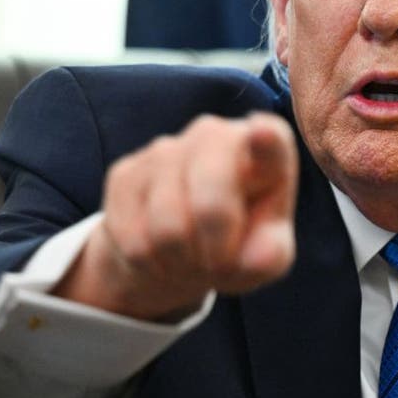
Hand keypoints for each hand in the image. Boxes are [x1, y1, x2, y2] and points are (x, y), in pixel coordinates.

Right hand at [53, 112, 297, 319]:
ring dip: (180, 260)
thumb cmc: (240, 243)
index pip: (271, 137)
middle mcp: (215, 135)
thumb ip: (269, 255)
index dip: (266, 139)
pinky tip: (162, 252)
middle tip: (219, 264)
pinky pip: (133, 236)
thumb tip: (256, 259)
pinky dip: (149, 261)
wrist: (184, 249)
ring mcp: (166, 149)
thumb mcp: (266, 257)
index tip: (262, 133)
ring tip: (191, 257)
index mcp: (267, 150)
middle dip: (215, 251)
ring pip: (167, 226)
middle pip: (211, 203)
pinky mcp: (126, 172)